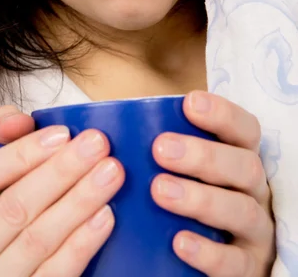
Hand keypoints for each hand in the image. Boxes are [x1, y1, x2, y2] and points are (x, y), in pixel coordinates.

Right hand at [0, 107, 124, 275]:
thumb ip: (0, 141)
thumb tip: (16, 121)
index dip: (19, 155)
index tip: (62, 133)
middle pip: (13, 209)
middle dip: (60, 172)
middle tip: (97, 145)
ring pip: (37, 241)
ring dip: (79, 203)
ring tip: (110, 174)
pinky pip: (55, 274)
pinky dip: (81, 244)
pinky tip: (105, 217)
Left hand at [151, 91, 275, 276]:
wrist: (203, 261)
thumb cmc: (188, 200)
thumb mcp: (183, 171)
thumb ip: (163, 149)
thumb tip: (105, 128)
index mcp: (239, 158)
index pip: (245, 129)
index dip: (223, 114)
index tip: (190, 103)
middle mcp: (254, 191)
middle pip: (245, 167)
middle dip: (204, 156)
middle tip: (161, 148)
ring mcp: (256, 230)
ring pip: (242, 211)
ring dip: (201, 199)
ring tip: (160, 190)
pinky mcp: (248, 267)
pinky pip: (235, 262)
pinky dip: (208, 252)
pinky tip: (179, 242)